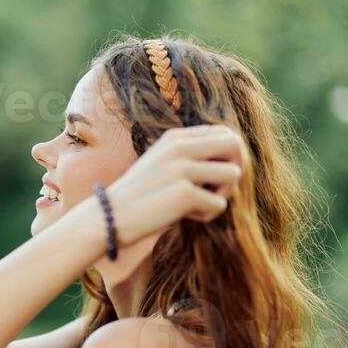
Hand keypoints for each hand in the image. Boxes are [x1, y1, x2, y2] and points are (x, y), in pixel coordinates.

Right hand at [105, 124, 246, 247]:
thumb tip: (229, 161)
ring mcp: (182, 169)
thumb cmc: (139, 195)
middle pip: (234, 144)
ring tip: (203, 203)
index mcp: (175, 137)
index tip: (218, 174)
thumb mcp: (162, 163)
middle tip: (220, 188)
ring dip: (225, 193)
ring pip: (233, 174)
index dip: (230, 154)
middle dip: (236, 167)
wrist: (111, 216)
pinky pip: (220, 204)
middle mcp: (180, 147)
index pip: (223, 131)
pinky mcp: (184, 194)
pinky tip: (188, 216)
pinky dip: (208, 215)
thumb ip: (189, 155)